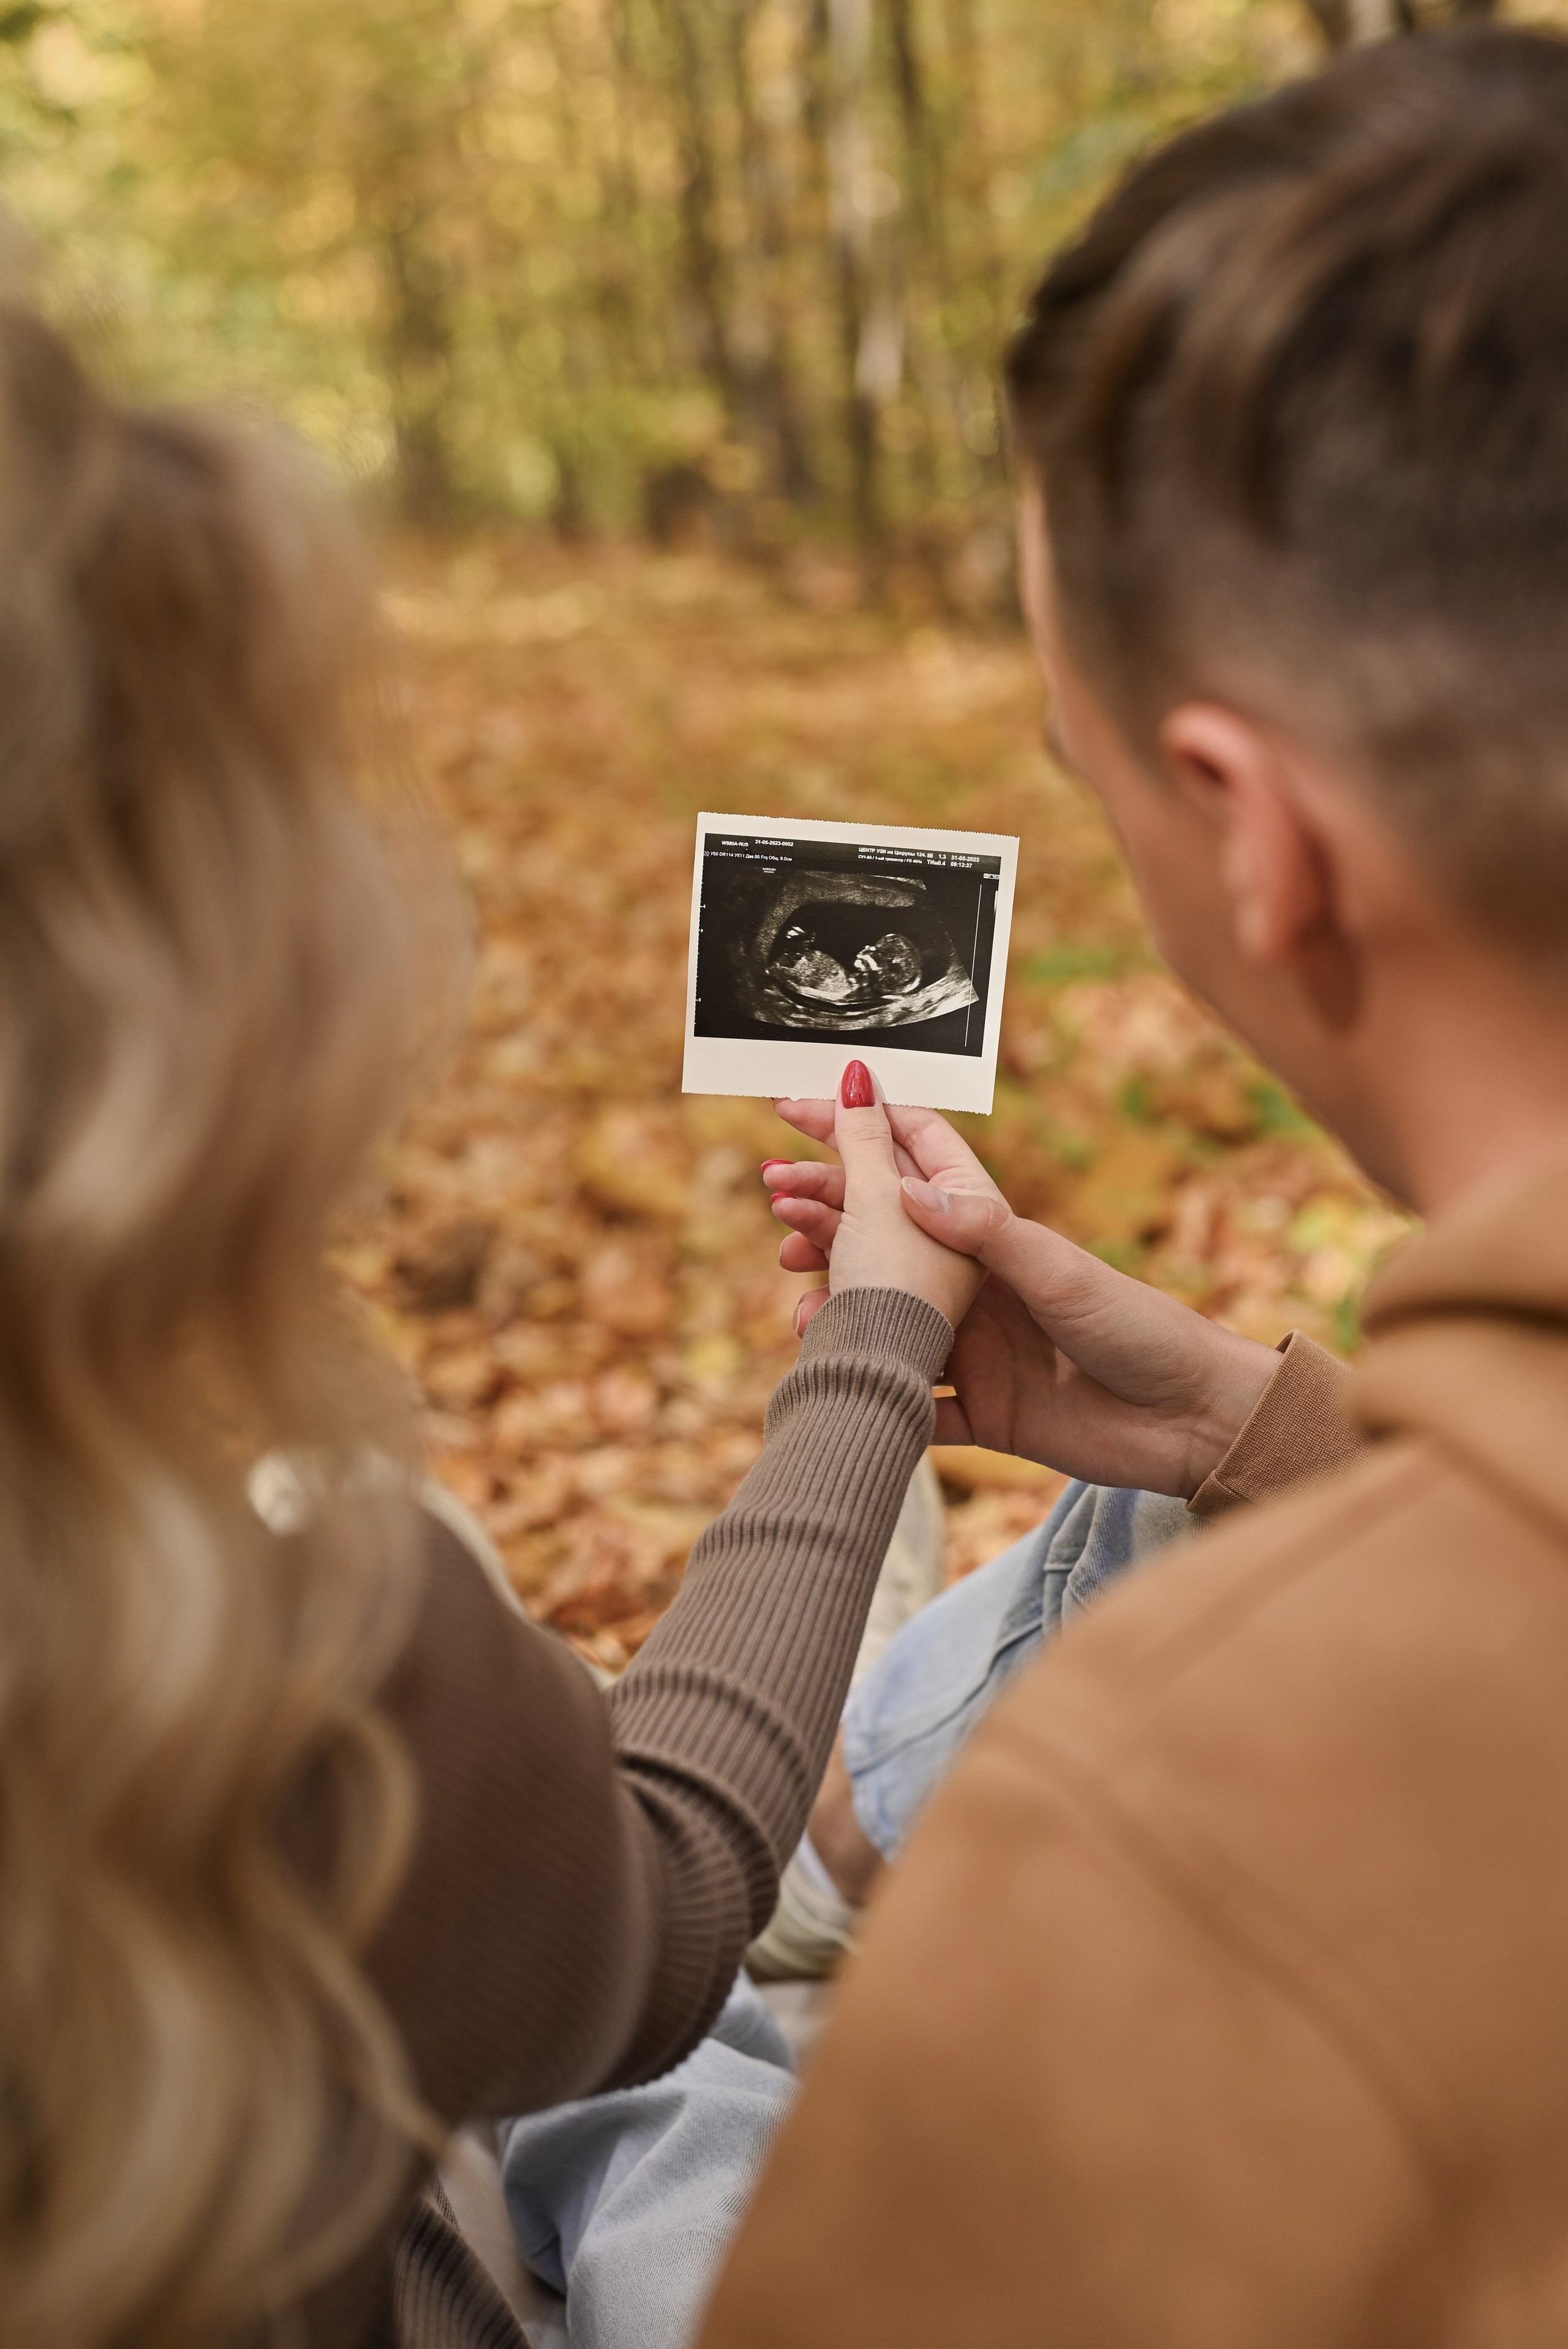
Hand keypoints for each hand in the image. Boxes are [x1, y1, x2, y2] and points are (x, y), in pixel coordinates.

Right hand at [763, 1098, 1278, 1498]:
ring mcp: (971, 1345)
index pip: (914, 1159)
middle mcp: (974, 1282)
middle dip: (826, 1214)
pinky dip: (870, 1394)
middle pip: (882, 1235)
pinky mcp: (978, 1410)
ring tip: (800, 1306)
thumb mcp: (1060, 1271)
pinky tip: (832, 1386)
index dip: (856, 1127)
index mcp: (994, 1232)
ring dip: (837, 1306)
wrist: (1190, 1423)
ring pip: (881, 1316)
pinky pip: (908, 1402)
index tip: (795, 1109)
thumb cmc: (1140, 1328)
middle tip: (778, 1206)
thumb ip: (985, 1231)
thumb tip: (907, 1189)